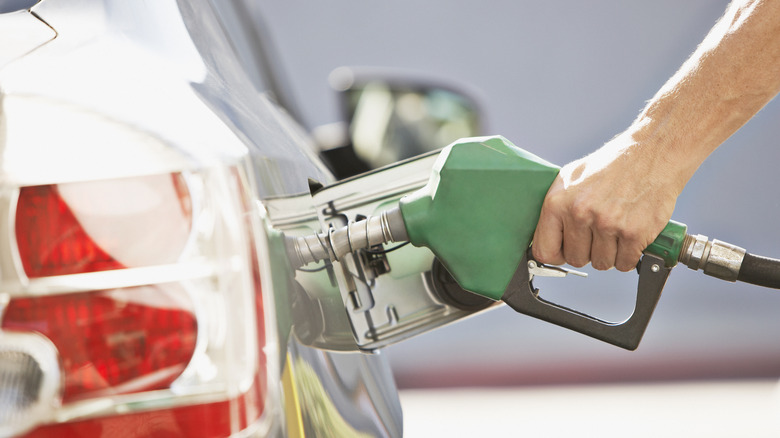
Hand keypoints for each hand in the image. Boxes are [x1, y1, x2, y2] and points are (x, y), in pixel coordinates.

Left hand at [532, 133, 679, 271]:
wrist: (652, 153)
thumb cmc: (612, 165)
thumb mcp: (571, 177)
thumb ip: (556, 209)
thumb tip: (545, 237)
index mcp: (558, 202)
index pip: (545, 251)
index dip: (557, 255)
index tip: (565, 252)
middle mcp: (580, 213)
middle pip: (576, 259)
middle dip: (587, 252)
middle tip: (598, 234)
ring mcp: (607, 224)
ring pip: (601, 263)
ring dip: (609, 253)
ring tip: (615, 231)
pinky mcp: (633, 233)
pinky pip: (624, 263)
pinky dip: (628, 255)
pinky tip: (629, 236)